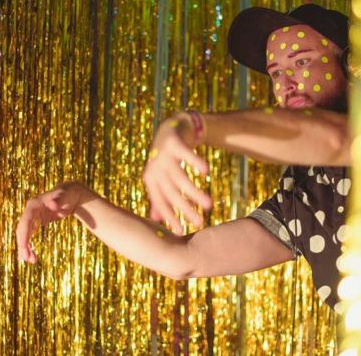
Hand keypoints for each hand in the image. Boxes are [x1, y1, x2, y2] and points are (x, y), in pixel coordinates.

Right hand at [16, 181, 96, 262]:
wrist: (71, 195)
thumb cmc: (68, 194)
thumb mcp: (65, 196)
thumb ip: (58, 200)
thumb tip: (52, 205)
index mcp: (33, 204)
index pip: (25, 221)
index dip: (23, 235)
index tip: (23, 247)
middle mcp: (30, 211)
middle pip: (22, 230)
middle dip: (23, 244)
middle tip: (28, 259)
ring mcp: (32, 217)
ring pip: (25, 235)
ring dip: (26, 248)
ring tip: (32, 261)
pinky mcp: (36, 223)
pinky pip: (30, 236)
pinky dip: (29, 245)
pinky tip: (29, 256)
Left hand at [143, 113, 211, 234]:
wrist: (171, 128)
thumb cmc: (167, 159)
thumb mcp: (161, 178)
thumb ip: (159, 197)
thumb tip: (155, 220)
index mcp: (151, 180)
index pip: (160, 202)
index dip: (169, 216)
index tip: (181, 231)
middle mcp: (154, 168)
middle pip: (171, 192)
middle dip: (185, 208)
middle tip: (200, 222)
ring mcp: (163, 155)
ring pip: (180, 177)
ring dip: (194, 192)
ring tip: (209, 204)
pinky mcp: (173, 142)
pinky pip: (185, 154)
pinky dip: (195, 162)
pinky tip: (206, 172)